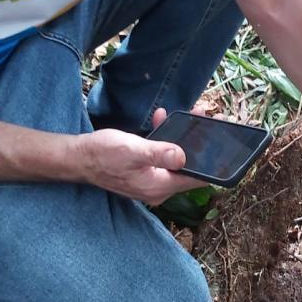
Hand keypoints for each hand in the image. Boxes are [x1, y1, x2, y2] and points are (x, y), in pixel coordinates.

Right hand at [73, 109, 207, 204]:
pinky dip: (167, 140)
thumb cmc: (102, 154)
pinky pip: (164, 157)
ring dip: (183, 139)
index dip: (213, 162)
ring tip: (190, 114)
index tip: (225, 143)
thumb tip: (183, 157)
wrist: (77, 158)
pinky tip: (163, 120)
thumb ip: (159, 153)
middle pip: (190, 167)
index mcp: (160, 186)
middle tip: (207, 120)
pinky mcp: (146, 172)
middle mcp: (159, 187)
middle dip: (201, 145)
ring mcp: (153, 181)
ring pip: (178, 160)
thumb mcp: (132, 150)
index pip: (197, 178)